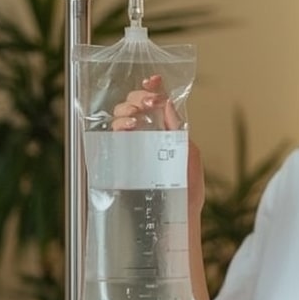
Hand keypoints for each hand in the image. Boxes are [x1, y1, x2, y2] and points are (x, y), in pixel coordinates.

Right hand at [110, 74, 204, 217]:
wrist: (175, 220)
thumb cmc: (186, 193)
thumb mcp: (190, 156)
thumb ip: (178, 130)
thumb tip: (167, 104)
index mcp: (164, 133)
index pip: (154, 103)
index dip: (152, 88)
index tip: (153, 79)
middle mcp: (145, 137)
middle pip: (133, 105)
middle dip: (138, 97)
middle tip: (148, 104)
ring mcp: (129, 148)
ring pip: (118, 117)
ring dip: (125, 110)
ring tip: (135, 119)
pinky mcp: (116, 161)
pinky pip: (109, 137)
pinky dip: (117, 126)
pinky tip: (126, 127)